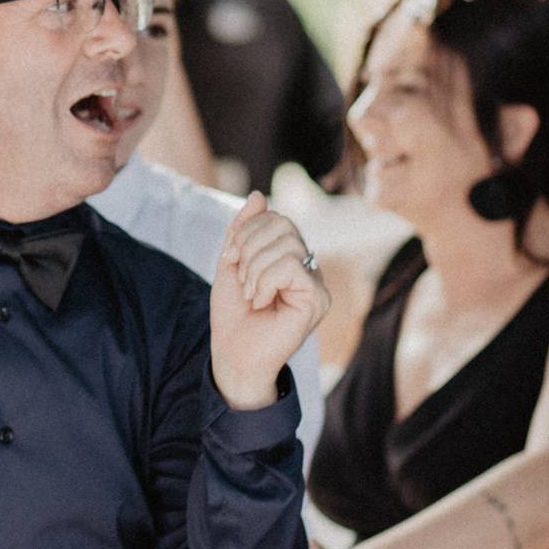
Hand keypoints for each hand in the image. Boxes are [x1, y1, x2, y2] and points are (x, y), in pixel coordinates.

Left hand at [212, 194, 330, 408]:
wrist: (233, 354)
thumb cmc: (234, 314)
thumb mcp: (231, 263)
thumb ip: (242, 230)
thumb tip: (259, 195)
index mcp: (289, 255)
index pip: (274, 217)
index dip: (245, 231)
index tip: (229, 259)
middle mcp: (308, 265)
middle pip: (283, 224)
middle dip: (249, 247)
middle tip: (242, 279)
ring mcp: (316, 282)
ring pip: (287, 245)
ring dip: (255, 269)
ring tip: (252, 295)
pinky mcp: (318, 299)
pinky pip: (292, 267)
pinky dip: (266, 282)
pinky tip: (262, 302)